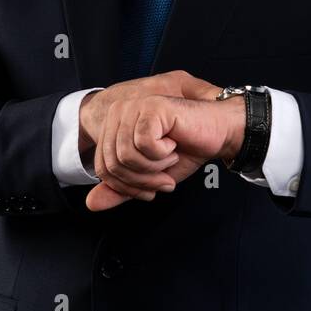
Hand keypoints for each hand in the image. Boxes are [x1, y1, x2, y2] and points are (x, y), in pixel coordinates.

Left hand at [78, 71, 221, 206]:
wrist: (219, 134)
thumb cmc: (187, 151)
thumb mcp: (149, 177)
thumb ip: (121, 189)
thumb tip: (91, 204)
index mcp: (114, 125)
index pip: (102, 168)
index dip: (127, 187)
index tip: (151, 189)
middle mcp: (119, 112)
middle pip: (112, 164)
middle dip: (141, 181)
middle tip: (164, 179)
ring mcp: (134, 107)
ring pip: (126, 156)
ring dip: (154, 168)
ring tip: (170, 158)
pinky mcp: (151, 107)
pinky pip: (143, 144)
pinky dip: (162, 153)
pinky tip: (174, 143)